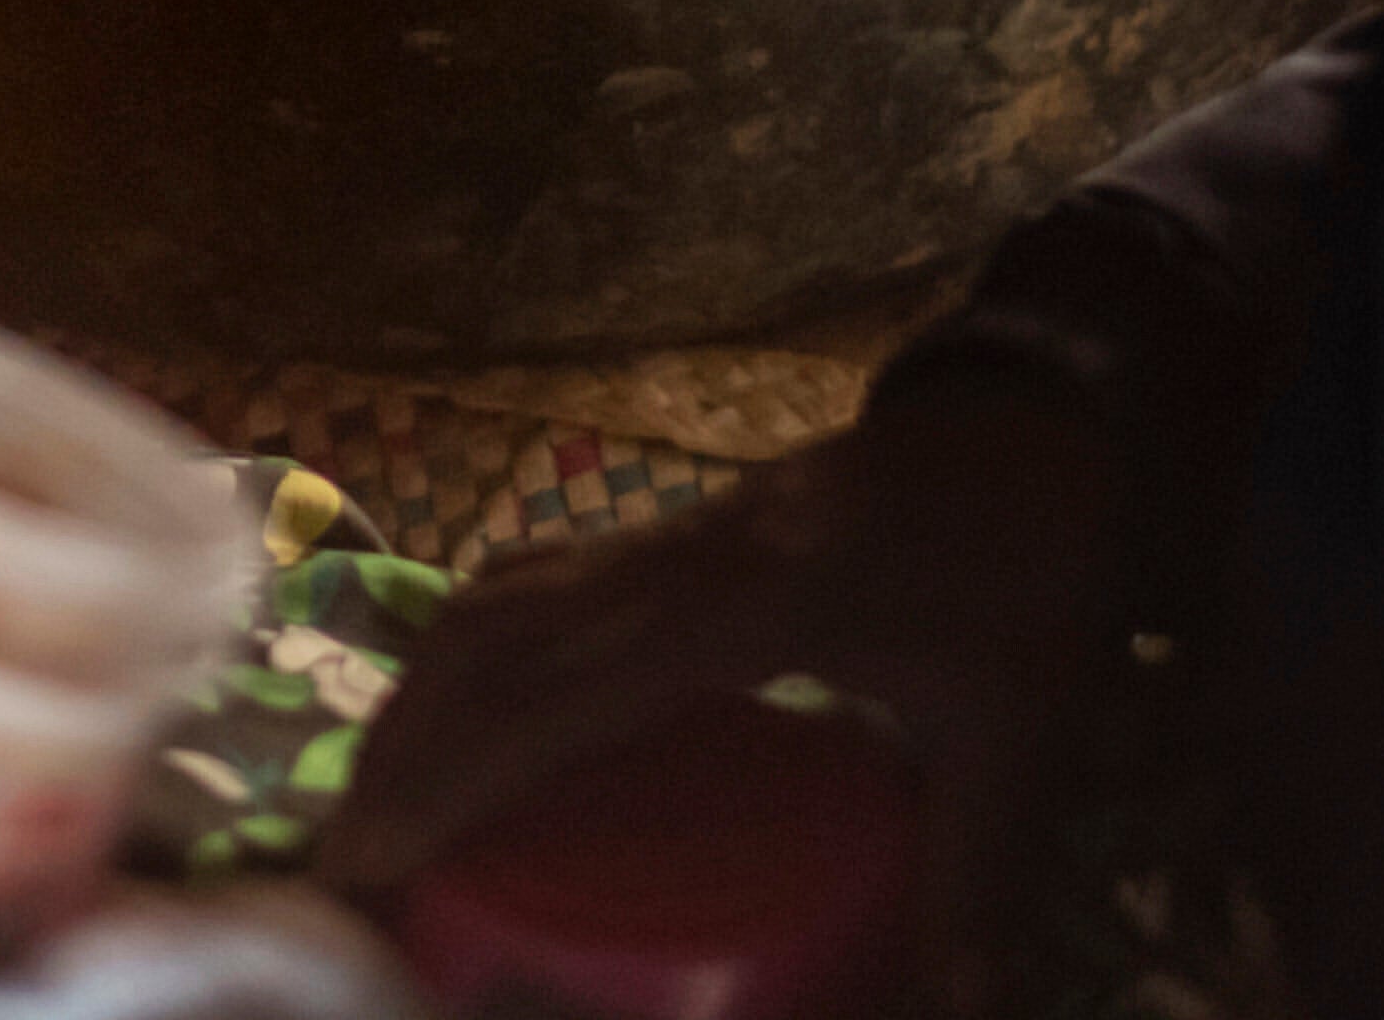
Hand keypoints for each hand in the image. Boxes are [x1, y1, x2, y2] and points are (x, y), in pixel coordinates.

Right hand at [315, 387, 1149, 1005]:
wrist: (1045, 421)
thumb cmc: (1034, 574)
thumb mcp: (1021, 734)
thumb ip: (979, 879)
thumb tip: (972, 1013)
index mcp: (754, 603)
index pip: (569, 691)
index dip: (463, 769)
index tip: (379, 848)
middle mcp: (682, 558)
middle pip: (495, 638)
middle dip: (402, 745)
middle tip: (339, 857)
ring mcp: (669, 532)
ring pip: (499, 598)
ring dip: (421, 690)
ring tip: (371, 795)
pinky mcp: (673, 529)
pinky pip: (536, 580)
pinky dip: (471, 645)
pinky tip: (455, 708)